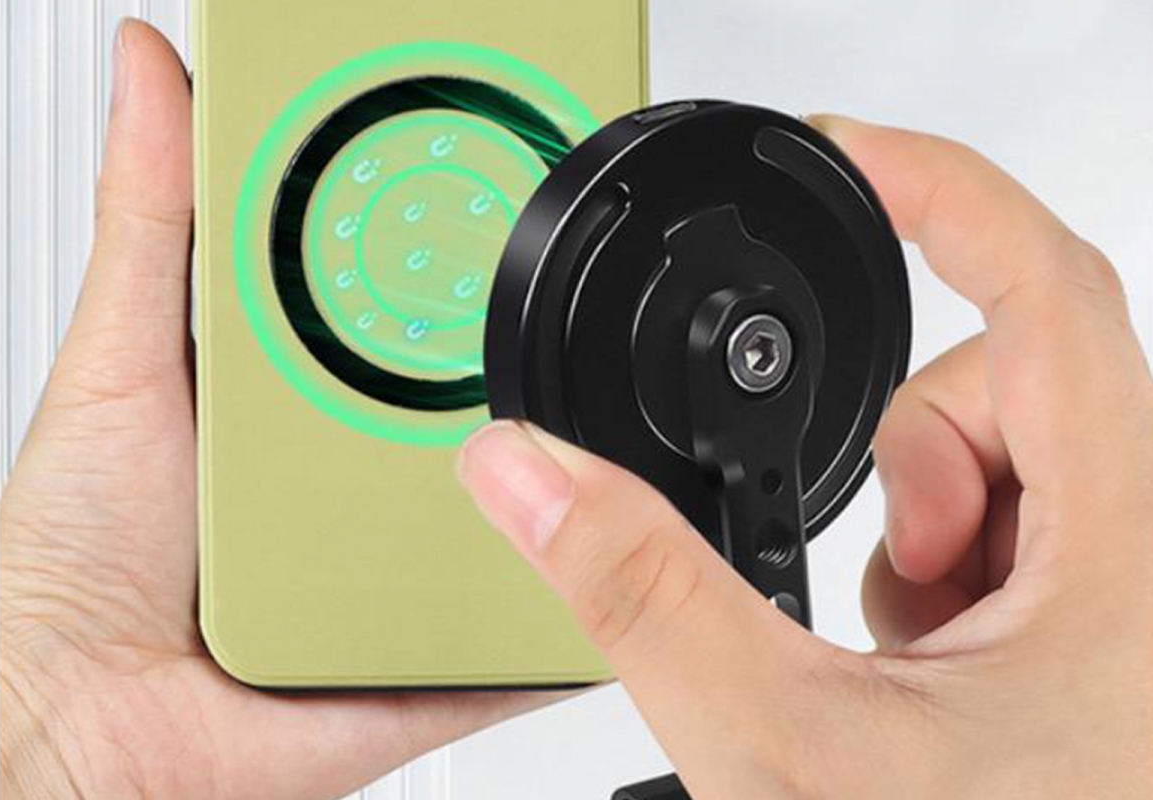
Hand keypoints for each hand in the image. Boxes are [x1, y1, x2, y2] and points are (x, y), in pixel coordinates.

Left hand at [0, 22, 541, 799]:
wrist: (104, 746)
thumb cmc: (81, 567)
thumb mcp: (115, 364)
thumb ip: (151, 219)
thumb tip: (147, 69)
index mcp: (288, 383)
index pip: (386, 286)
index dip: (445, 223)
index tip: (502, 158)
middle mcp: (350, 460)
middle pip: (460, 375)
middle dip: (519, 327)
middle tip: (573, 262)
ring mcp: (402, 550)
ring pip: (509, 482)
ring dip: (551, 447)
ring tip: (594, 397)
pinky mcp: (439, 640)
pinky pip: (524, 606)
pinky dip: (571, 580)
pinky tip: (624, 537)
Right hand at [458, 116, 1152, 798]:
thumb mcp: (791, 754)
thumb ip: (641, 599)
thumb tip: (523, 474)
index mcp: (1127, 555)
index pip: (1045, 289)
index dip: (939, 191)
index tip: (841, 154)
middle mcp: (1148, 554)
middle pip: (1009, 384)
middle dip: (905, 463)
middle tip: (877, 595)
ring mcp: (1128, 595)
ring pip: (1003, 468)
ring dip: (923, 532)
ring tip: (906, 660)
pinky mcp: (1101, 631)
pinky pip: (1014, 536)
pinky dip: (945, 574)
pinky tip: (931, 675)